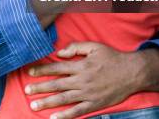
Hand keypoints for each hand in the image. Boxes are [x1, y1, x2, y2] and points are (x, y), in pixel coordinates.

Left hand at [25, 42, 143, 118]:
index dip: (42, 70)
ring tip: (34, 105)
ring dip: (47, 102)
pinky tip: (54, 118)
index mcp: (81, 66)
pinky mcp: (95, 104)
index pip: (56, 68)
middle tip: (26, 91)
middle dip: (40, 88)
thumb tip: (60, 53)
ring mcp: (88, 94)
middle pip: (56, 85)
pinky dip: (65, 116)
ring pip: (64, 99)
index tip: (29, 73)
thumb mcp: (94, 46)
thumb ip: (75, 47)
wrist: (132, 73)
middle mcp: (82, 80)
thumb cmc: (112, 58)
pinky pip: (78, 111)